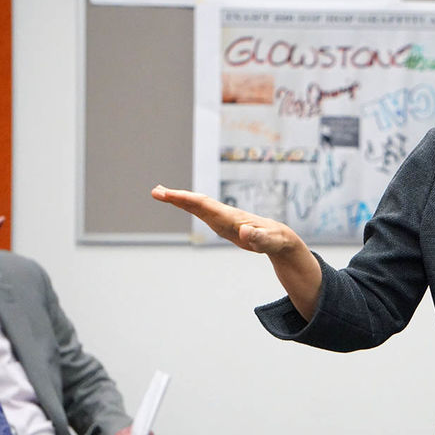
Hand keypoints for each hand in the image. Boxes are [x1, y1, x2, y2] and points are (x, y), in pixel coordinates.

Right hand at [152, 185, 321, 318]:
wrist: (280, 237)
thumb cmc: (275, 240)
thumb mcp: (268, 242)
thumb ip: (258, 238)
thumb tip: (245, 233)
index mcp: (230, 217)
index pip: (204, 205)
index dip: (184, 199)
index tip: (166, 195)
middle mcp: (224, 214)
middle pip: (196, 202)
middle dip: (176, 197)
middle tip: (155, 191)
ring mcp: (222, 217)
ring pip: (197, 205)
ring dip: (179, 199)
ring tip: (159, 193)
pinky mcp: (222, 223)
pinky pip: (201, 212)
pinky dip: (187, 206)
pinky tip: (178, 203)